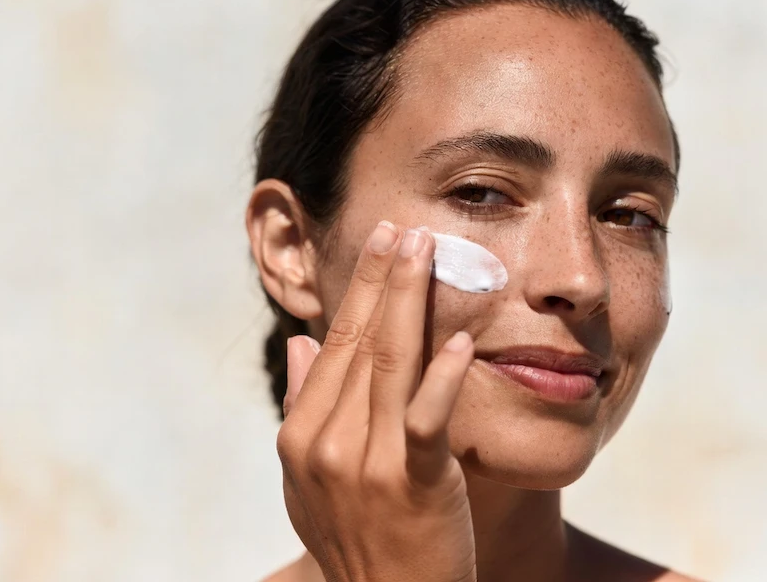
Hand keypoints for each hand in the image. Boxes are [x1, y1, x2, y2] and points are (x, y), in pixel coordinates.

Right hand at [277, 222, 477, 581]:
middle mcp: (326, 444)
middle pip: (360, 342)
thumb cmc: (359, 540)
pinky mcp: (415, 485)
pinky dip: (444, 377)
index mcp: (302, 436)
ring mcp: (368, 465)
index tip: (379, 246)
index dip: (359, 290)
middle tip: (402, 226)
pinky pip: (427, 420)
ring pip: (390, 363)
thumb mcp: (311, 479)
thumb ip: (305, 406)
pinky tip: (464, 340)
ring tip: (428, 251)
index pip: (335, 345)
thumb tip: (302, 343)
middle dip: (382, 278)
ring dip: (410, 300)